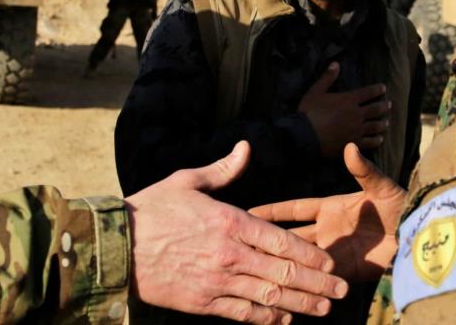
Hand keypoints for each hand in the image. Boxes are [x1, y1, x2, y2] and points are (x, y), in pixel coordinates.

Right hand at [127, 141, 348, 323]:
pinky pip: (242, 314)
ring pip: (269, 297)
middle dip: (317, 284)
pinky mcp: (202, 303)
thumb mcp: (186, 181)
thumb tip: (246, 148)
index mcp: (229, 222)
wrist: (114, 247)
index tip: (330, 262)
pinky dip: (266, 318)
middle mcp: (229, 255)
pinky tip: (284, 320)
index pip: (281, 241)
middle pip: (284, 273)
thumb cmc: (150, 209)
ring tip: (323, 310)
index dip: (310, 254)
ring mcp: (216, 282)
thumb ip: (222, 169)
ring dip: (300, 305)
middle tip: (340, 292)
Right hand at [251, 144, 407, 281]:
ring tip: (255, 271)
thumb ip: (363, 170)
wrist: (419, 238)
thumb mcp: (381, 187)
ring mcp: (334, 254)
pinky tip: (283, 289)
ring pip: (301, 260)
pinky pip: (319, 281)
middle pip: (290, 237)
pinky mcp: (344, 273)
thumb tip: (350, 146)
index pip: (293, 210)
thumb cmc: (402, 207)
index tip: (248, 211)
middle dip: (269, 241)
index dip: (272, 211)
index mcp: (330, 208)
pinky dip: (304, 285)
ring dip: (283, 264)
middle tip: (242, 245)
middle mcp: (327, 231)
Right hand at [298, 63, 390, 156]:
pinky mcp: (354, 144)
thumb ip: (327, 77)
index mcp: (349, 100)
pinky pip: (370, 142)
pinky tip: (380, 140)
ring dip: (382, 124)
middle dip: (384, 106)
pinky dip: (376, 140)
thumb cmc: (310, 112)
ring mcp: (357, 130)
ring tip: (387, 123)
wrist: (306, 136)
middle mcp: (357, 114)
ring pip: (375, 126)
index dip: (377, 89)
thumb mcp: (316, 91)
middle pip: (375, 109)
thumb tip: (336, 63)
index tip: (384, 88)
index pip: (368, 93)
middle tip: (390, 105)